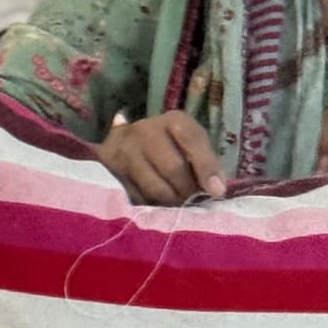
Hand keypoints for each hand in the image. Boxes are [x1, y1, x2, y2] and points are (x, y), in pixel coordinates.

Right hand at [97, 109, 226, 205]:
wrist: (125, 142)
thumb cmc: (169, 146)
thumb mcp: (191, 145)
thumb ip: (206, 163)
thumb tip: (218, 190)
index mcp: (173, 120)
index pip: (192, 140)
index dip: (206, 168)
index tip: (217, 192)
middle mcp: (146, 130)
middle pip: (174, 168)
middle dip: (187, 191)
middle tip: (192, 201)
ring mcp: (124, 150)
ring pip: (155, 188)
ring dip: (171, 203)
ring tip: (176, 204)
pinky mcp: (110, 170)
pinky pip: (136, 197)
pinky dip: (151, 206)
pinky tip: (155, 204)